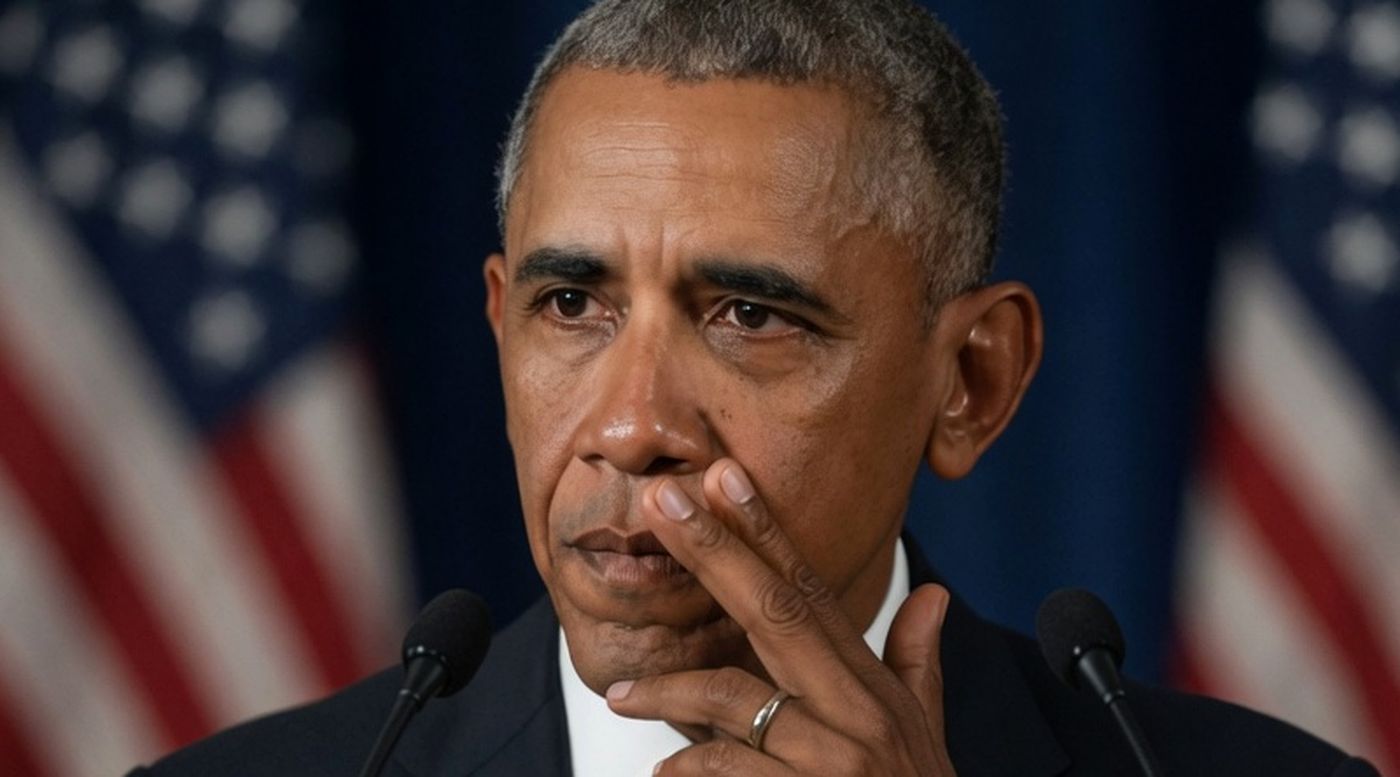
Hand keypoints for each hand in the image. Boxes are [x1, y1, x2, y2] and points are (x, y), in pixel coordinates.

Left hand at [604, 458, 956, 775]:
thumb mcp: (924, 737)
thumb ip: (918, 665)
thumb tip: (932, 594)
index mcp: (873, 688)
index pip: (812, 593)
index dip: (767, 531)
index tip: (725, 479)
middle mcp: (859, 713)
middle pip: (776, 612)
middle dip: (715, 551)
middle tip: (663, 502)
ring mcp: (836, 760)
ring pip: (736, 698)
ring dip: (669, 692)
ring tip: (621, 698)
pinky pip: (731, 769)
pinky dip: (691, 768)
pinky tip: (665, 775)